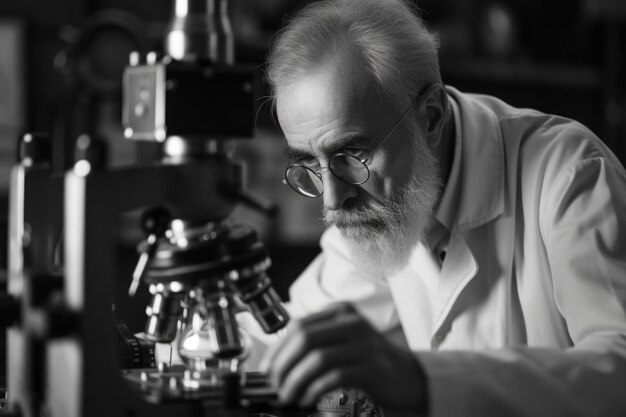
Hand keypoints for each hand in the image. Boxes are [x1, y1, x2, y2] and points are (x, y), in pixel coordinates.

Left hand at [265, 303, 426, 411]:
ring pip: (317, 358)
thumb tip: (278, 361)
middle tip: (275, 384)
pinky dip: (314, 390)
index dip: (278, 348)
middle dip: (283, 364)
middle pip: (305, 338)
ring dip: (295, 380)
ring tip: (288, 395)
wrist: (409, 377)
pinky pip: (333, 376)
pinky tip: (307, 399)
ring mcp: (363, 344)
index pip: (299, 325)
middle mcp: (352, 323)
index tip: (268, 369)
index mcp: (341, 312)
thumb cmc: (370, 361)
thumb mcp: (343, 341)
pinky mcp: (371, 367)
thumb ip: (317, 342)